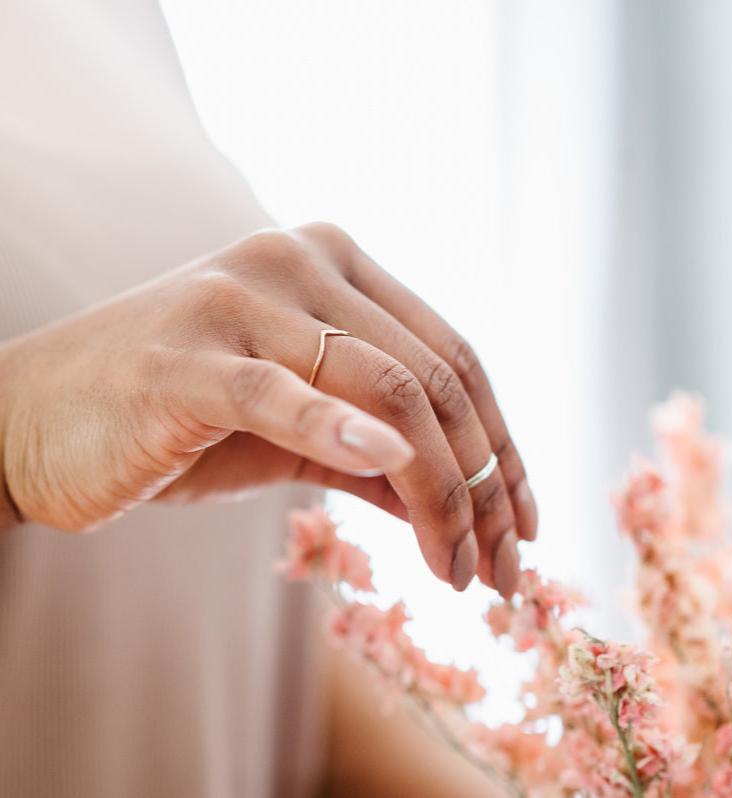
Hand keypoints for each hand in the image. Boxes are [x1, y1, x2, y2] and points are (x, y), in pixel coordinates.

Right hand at [0, 224, 536, 594]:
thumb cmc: (179, 421)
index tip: (522, 523)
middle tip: (500, 569)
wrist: (41, 421)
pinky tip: (396, 476)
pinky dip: (345, 435)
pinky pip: (283, 395)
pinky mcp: (186, 356)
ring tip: (459, 572)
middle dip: (484, 484)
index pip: (452, 357)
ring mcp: (241, 299)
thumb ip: (379, 454)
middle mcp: (299, 263)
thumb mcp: (299, 434)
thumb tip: (467, 505)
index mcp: (334, 267)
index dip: (502, 445)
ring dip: (441, 492)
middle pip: (433, 380)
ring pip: (385, 392)